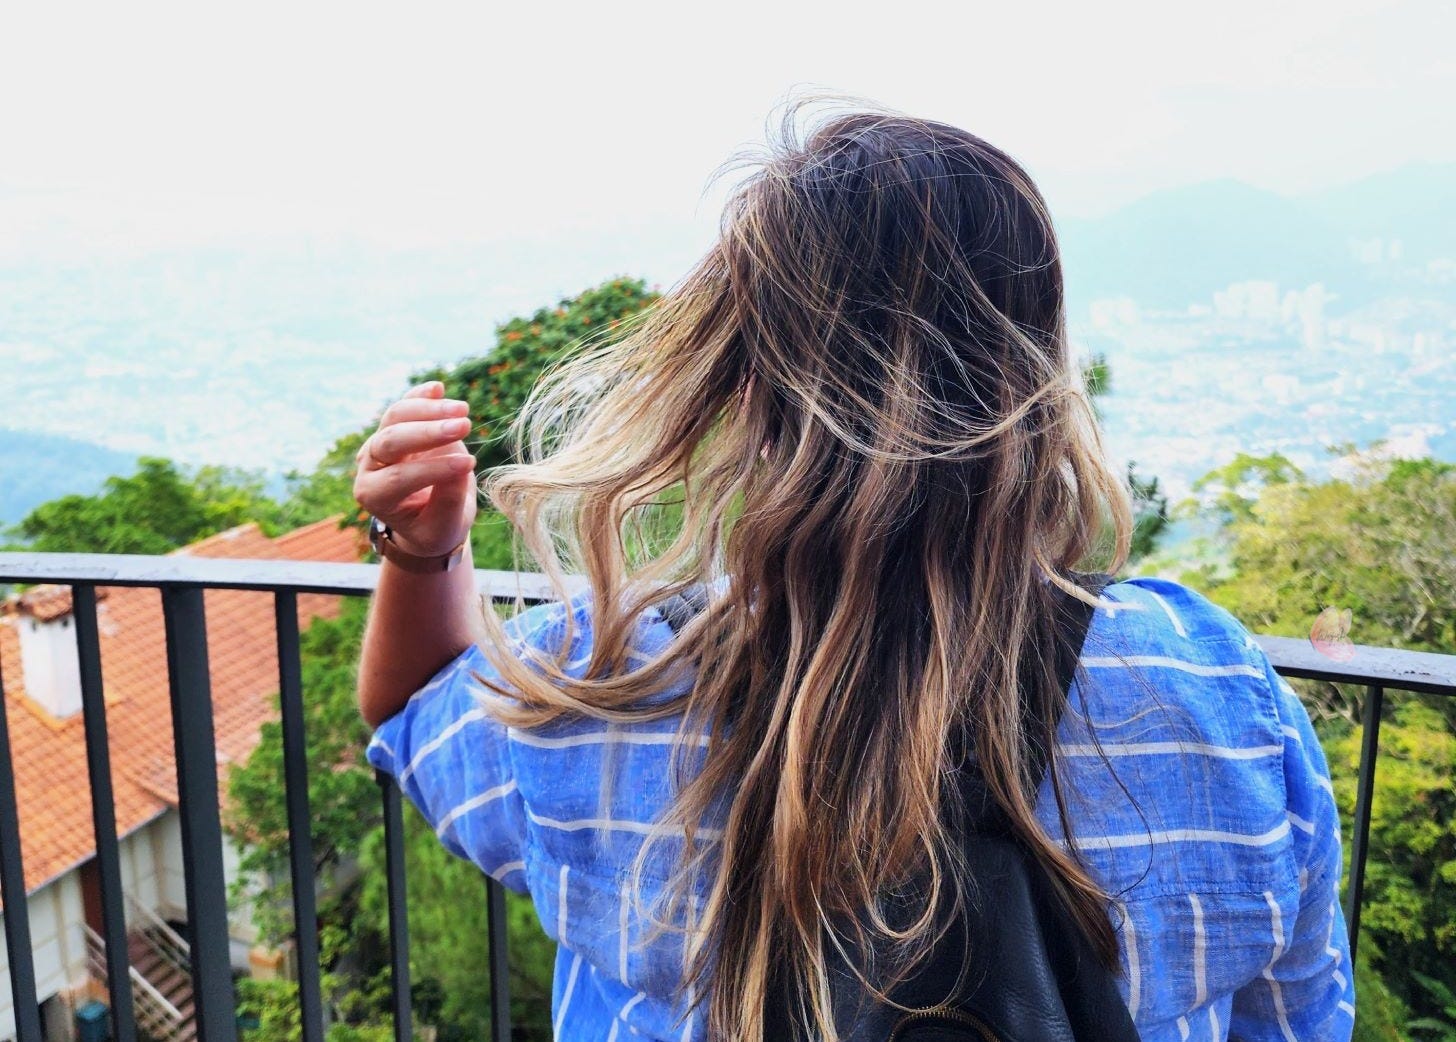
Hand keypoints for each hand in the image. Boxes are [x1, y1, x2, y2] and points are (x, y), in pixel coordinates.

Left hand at [353, 381, 478, 558]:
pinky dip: (420, 396)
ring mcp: (381, 443)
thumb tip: (461, 465)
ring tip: (463, 411)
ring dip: (430, 409)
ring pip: (396, 416)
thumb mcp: (444, 526)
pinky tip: (438, 388)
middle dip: (429, 432)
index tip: (470, 465)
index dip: (435, 468)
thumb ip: (449, 499)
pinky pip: (405, 406)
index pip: (400, 477)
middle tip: (464, 426)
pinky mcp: (397, 426)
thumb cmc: (436, 528)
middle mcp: (370, 466)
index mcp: (374, 496)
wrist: (429, 519)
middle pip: (391, 440)